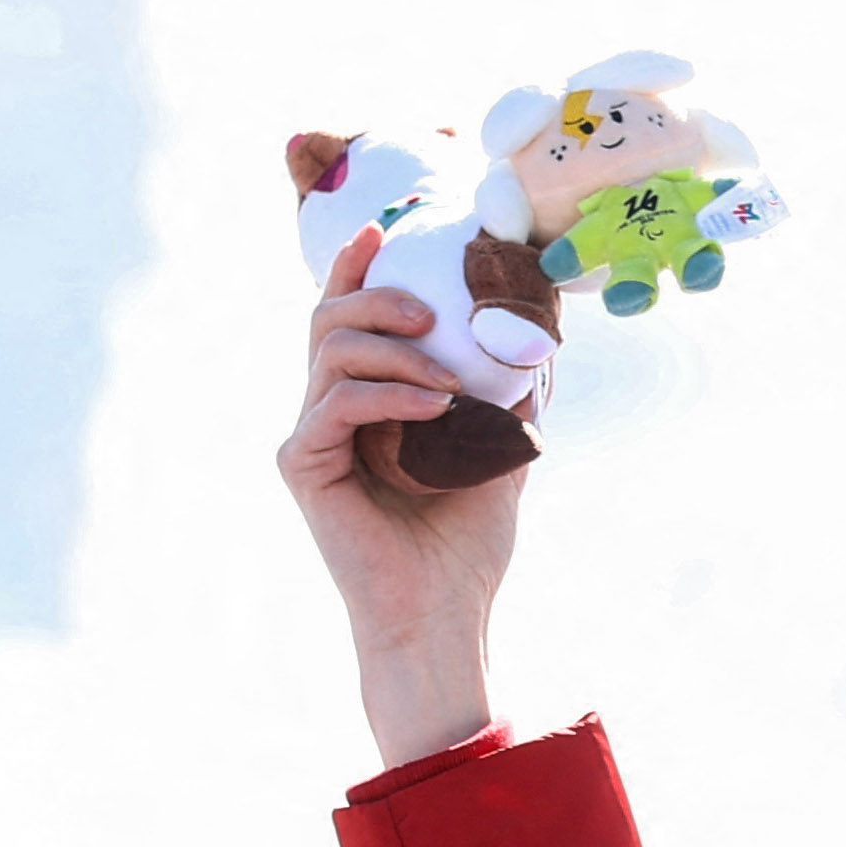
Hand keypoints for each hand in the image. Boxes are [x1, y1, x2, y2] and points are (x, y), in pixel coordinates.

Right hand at [281, 228, 528, 765]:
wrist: (442, 617)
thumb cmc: (465, 547)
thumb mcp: (501, 455)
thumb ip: (508, 400)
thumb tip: (541, 341)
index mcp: (364, 404)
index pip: (349, 319)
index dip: (357, 267)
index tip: (387, 229)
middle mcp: (327, 414)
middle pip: (329, 319)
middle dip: (375, 295)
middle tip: (426, 308)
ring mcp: (311, 437)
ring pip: (330, 351)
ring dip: (393, 348)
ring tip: (446, 376)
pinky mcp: (303, 466)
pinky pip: (338, 403)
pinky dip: (389, 394)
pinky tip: (437, 405)